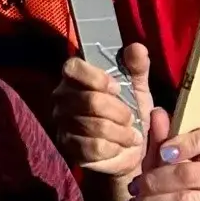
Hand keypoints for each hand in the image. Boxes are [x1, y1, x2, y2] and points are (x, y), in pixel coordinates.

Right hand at [54, 43, 151, 178]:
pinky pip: (93, 146)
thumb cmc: (130, 116)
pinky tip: (118, 147)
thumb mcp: (138, 89)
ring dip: (120, 133)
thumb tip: (137, 47)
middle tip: (130, 118)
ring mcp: (62, 123)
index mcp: (76, 78)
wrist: (130, 153)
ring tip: (130, 135)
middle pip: (89, 100)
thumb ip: (137, 67)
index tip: (117, 88)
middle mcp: (62, 98)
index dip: (97, 77)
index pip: (73, 68)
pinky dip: (113, 148)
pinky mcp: (68, 147)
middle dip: (119, 112)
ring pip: (94, 126)